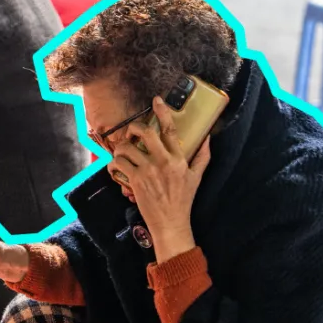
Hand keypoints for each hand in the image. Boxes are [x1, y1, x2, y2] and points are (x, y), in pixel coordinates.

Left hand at [108, 97, 210, 261]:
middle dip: (134, 127)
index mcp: (178, 159)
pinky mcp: (135, 181)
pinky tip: (116, 166)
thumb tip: (208, 139)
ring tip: (122, 152)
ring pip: (127, 148)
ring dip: (121, 147)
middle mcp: (163, 162)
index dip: (162, 112)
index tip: (156, 100)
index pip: (170, 130)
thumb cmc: (183, 200)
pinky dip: (114, 163)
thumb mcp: (196, 177)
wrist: (171, 222)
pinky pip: (119, 164)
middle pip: (145, 133)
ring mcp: (148, 171)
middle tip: (131, 131)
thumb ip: (203, 156)